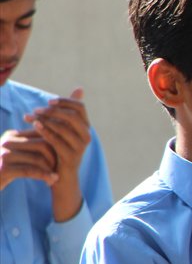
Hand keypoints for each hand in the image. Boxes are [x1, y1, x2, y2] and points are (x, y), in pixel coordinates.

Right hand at [0, 128, 57, 190]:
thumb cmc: (2, 169)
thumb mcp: (15, 156)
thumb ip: (30, 148)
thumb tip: (55, 142)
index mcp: (12, 136)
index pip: (41, 133)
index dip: (55, 144)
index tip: (63, 155)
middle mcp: (8, 142)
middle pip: (43, 144)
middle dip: (55, 157)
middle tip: (60, 168)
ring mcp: (4, 155)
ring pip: (38, 158)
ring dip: (51, 169)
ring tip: (55, 177)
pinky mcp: (3, 168)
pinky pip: (31, 171)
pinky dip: (44, 176)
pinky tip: (51, 181)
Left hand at [25, 88, 89, 220]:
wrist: (61, 176)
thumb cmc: (60, 148)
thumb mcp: (65, 128)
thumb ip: (70, 110)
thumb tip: (80, 88)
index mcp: (86, 127)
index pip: (80, 107)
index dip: (65, 102)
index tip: (49, 102)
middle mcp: (87, 136)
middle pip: (72, 116)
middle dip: (53, 111)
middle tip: (36, 110)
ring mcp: (80, 147)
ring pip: (64, 127)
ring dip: (46, 120)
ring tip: (31, 117)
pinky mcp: (71, 156)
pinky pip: (57, 140)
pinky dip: (45, 131)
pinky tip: (35, 126)